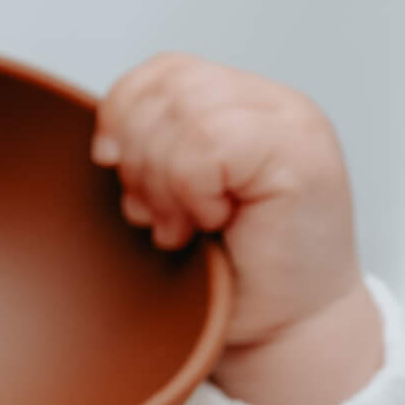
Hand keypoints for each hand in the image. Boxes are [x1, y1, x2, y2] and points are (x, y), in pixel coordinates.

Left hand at [92, 52, 380, 404]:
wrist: (281, 331)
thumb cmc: (228, 275)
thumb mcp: (172, 196)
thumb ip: (152, 148)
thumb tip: (101, 139)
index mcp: (241, 105)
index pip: (163, 72)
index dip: (121, 114)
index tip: (111, 168)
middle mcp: (272, 105)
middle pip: (167, 89)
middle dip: (139, 156)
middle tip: (153, 215)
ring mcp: (294, 125)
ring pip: (186, 113)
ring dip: (166, 181)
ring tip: (182, 226)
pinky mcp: (302, 156)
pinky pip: (210, 146)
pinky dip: (193, 191)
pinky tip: (211, 223)